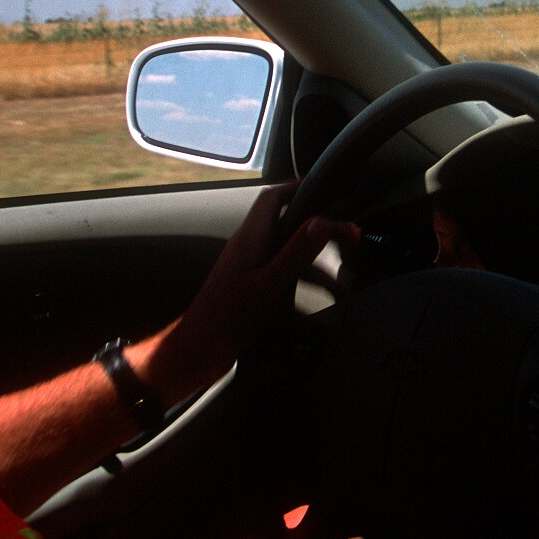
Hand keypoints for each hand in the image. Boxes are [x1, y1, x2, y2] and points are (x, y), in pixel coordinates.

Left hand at [134, 182, 358, 400]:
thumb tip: (321, 221)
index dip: (295, 187)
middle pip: (281, 222)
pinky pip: (276, 272)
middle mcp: (246, 249)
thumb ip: (296, 252)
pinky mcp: (245, 289)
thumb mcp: (269, 284)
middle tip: (340, 230)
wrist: (197, 351)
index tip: (320, 186)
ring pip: (281, 249)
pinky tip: (309, 293)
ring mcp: (244, 269)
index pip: (272, 199)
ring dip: (308, 253)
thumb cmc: (227, 319)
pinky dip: (297, 275)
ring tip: (335, 268)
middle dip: (312, 223)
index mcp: (250, 239)